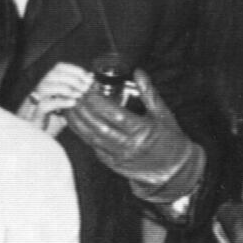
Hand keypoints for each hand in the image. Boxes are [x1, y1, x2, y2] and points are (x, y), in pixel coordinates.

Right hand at [16, 62, 91, 133]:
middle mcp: (39, 90)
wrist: (37, 142)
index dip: (73, 69)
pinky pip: (46, 104)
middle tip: (86, 87)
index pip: (58, 68)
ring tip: (79, 95)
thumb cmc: (51, 122)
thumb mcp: (67, 105)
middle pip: (53, 74)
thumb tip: (90, 77)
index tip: (87, 76)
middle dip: (73, 78)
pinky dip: (61, 101)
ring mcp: (36, 101)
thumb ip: (77, 91)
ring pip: (47, 86)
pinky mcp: (35, 114)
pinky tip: (72, 103)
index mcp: (47, 85)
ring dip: (66, 88)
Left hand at [66, 71, 203, 201]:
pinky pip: (94, 148)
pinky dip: (83, 135)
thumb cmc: (169, 139)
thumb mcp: (162, 114)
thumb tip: (138, 72)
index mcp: (142, 131)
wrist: (173, 169)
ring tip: (69, 107)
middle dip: (83, 110)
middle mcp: (129, 146)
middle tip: (74, 95)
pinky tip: (76, 123)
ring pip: (92, 138)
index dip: (99, 102)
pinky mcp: (112, 164)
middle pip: (99, 126)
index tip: (89, 89)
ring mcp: (119, 157)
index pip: (115, 115)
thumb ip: (149, 92)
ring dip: (78, 122)